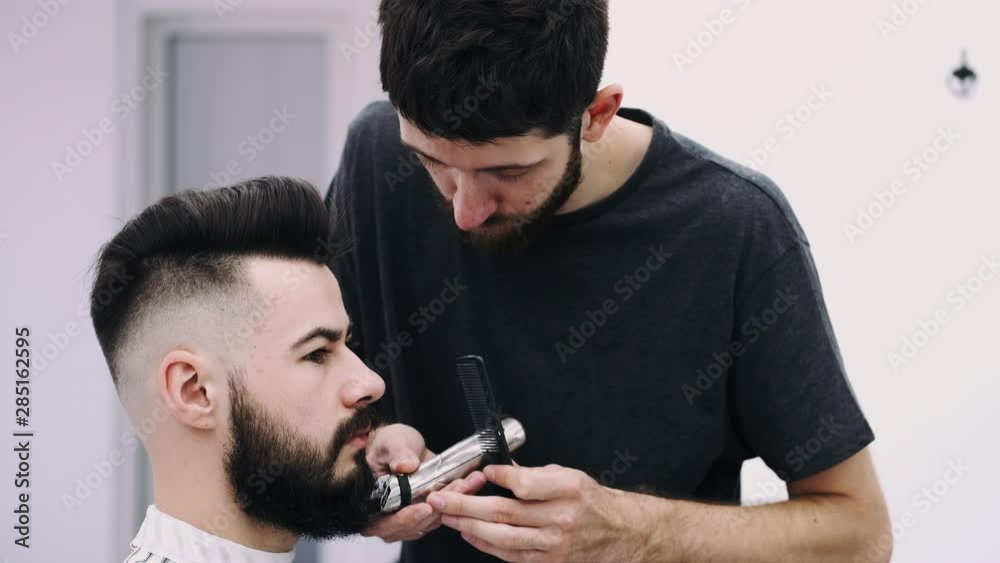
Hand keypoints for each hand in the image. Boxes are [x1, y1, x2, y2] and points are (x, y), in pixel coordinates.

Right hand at [362, 424, 487, 541]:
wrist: (399, 445)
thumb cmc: (386, 445)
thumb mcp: (390, 442)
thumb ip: (397, 453)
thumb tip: (405, 465)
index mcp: (371, 505)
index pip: (386, 523)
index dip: (406, 519)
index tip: (426, 507)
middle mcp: (388, 518)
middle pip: (415, 525)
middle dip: (439, 508)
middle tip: (458, 488)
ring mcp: (409, 517)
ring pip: (433, 519)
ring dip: (454, 504)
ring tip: (469, 482)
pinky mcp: (427, 511)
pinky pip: (444, 512)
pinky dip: (459, 500)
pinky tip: (471, 483)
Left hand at [427, 464, 642, 561]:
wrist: (619, 534)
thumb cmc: (592, 502)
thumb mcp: (570, 476)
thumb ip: (535, 475)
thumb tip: (499, 471)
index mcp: (569, 489)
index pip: (525, 483)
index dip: (499, 477)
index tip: (482, 471)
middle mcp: (561, 518)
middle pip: (505, 512)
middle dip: (466, 505)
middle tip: (441, 498)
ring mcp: (554, 545)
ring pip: (502, 537)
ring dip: (469, 526)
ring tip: (447, 516)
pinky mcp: (548, 562)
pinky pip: (510, 554)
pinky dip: (485, 544)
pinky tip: (470, 533)